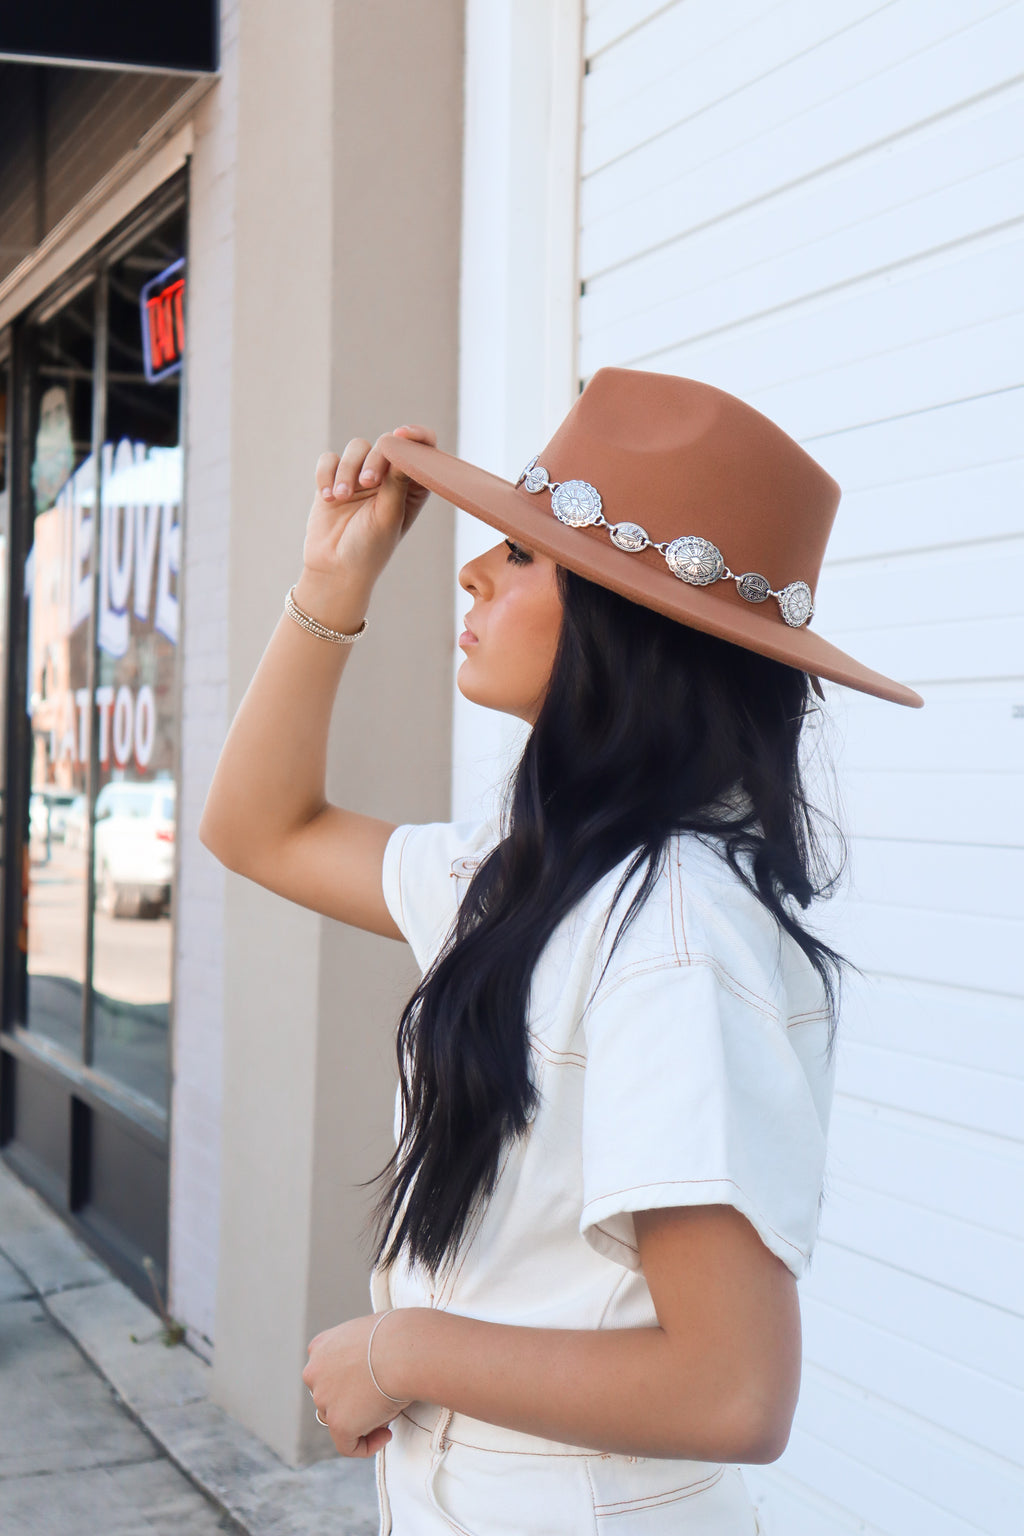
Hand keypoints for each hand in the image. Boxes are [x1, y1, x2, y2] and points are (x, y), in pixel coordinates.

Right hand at [302, 425, 436, 593]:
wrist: (336, 567)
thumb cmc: (370, 548)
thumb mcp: (389, 515)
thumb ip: (397, 481)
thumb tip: (404, 447)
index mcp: (412, 486)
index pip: (422, 449)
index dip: (417, 436)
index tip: (403, 434)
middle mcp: (389, 477)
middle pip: (385, 444)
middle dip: (375, 460)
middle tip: (368, 483)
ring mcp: (360, 476)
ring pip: (356, 448)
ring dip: (347, 470)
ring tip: (341, 497)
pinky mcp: (333, 478)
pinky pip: (329, 459)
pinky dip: (327, 474)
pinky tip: (328, 497)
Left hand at [302, 1313, 411, 1457]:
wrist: (404, 1350)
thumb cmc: (399, 1337)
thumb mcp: (370, 1335)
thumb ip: (358, 1352)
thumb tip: (372, 1371)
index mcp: (320, 1346)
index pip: (326, 1373)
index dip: (347, 1384)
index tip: (370, 1386)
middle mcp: (314, 1372)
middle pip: (329, 1398)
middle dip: (353, 1403)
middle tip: (381, 1401)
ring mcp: (323, 1398)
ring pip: (339, 1420)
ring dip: (361, 1421)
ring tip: (388, 1412)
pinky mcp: (338, 1423)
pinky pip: (349, 1446)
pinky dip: (367, 1445)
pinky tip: (387, 1434)